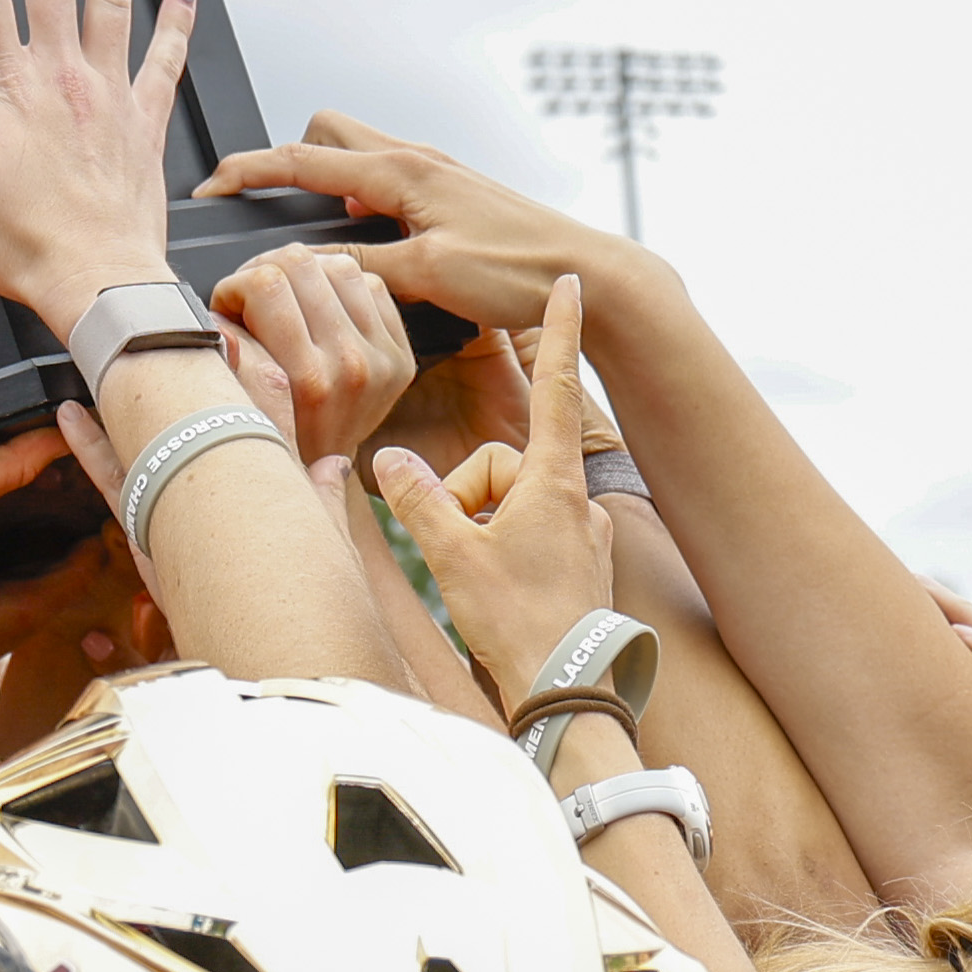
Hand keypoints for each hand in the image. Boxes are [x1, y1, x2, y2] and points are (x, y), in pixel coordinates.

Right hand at [199, 109, 607, 336]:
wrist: (587, 272)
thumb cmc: (517, 270)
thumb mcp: (427, 275)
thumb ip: (361, 265)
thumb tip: (305, 264)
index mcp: (401, 171)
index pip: (302, 158)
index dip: (248, 170)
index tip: (211, 185)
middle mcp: (416, 160)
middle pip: (327, 134)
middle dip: (288, 160)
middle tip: (265, 206)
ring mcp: (436, 174)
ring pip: (358, 157)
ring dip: (328, 184)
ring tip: (318, 235)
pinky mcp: (452, 194)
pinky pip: (387, 183)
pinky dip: (362, 203)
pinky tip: (373, 246)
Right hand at [214, 245, 416, 471]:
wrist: (319, 469)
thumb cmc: (274, 435)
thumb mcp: (240, 402)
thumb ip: (230, 355)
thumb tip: (219, 318)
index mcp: (308, 379)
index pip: (266, 284)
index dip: (234, 287)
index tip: (229, 306)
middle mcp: (351, 366)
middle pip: (300, 264)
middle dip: (264, 272)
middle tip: (252, 297)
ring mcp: (381, 359)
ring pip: (338, 267)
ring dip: (304, 274)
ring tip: (286, 298)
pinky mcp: (399, 354)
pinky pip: (369, 285)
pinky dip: (340, 287)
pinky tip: (320, 306)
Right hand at [366, 273, 616, 699]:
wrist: (567, 690)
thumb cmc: (518, 623)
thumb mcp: (454, 556)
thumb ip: (418, 501)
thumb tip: (390, 461)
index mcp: (552, 481)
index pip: (556, 385)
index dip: (560, 330)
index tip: (572, 282)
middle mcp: (576, 498)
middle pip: (504, 464)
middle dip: (470, 496)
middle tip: (460, 549)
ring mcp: (581, 533)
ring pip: (512, 503)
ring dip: (483, 531)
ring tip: (480, 580)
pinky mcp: (579, 564)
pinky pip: (527, 536)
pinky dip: (503, 553)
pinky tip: (499, 594)